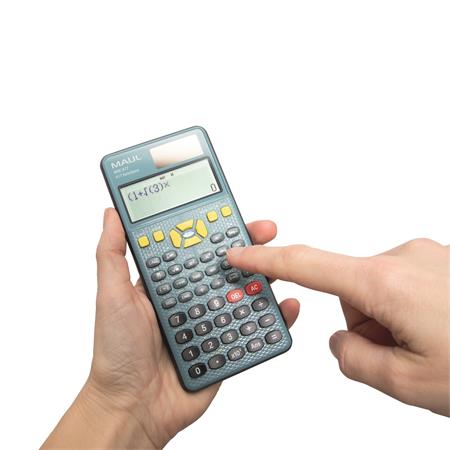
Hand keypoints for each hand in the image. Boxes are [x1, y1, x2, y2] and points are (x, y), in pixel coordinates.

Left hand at [42, 209, 298, 448]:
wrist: (134, 406)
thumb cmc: (116, 352)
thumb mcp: (111, 296)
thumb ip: (112, 254)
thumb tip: (111, 213)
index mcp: (168, 280)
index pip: (196, 244)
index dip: (215, 225)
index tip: (232, 211)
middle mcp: (192, 294)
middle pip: (227, 263)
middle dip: (249, 246)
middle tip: (266, 232)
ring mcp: (211, 317)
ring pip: (245, 290)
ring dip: (266, 276)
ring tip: (279, 265)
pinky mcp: (226, 342)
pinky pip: (254, 326)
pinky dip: (275, 317)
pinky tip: (286, 307)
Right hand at [227, 238, 448, 415]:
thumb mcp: (408, 384)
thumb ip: (354, 360)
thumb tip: (340, 339)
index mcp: (385, 281)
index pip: (307, 264)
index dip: (267, 260)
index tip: (240, 254)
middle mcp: (402, 257)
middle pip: (347, 291)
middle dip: (361, 325)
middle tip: (401, 358)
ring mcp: (424, 256)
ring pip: (376, 292)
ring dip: (388, 322)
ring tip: (430, 348)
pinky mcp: (437, 261)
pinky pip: (401, 285)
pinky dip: (407, 311)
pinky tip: (439, 331)